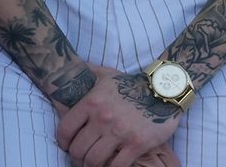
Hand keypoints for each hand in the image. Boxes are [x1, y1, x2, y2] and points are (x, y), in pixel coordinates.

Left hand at [56, 66, 180, 166]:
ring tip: (94, 164)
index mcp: (91, 102)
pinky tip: (111, 165)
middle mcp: (102, 118)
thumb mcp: (105, 75)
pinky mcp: (136, 144)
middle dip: (77, 157)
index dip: (63, 142)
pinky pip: (116, 166)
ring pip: (94, 161)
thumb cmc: (130, 84)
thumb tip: (71, 67)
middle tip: (81, 158)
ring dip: (91, 165)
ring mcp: (119, 132)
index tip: (67, 145)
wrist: (162, 91)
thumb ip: (86, 72)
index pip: (65, 129)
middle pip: (78, 150)